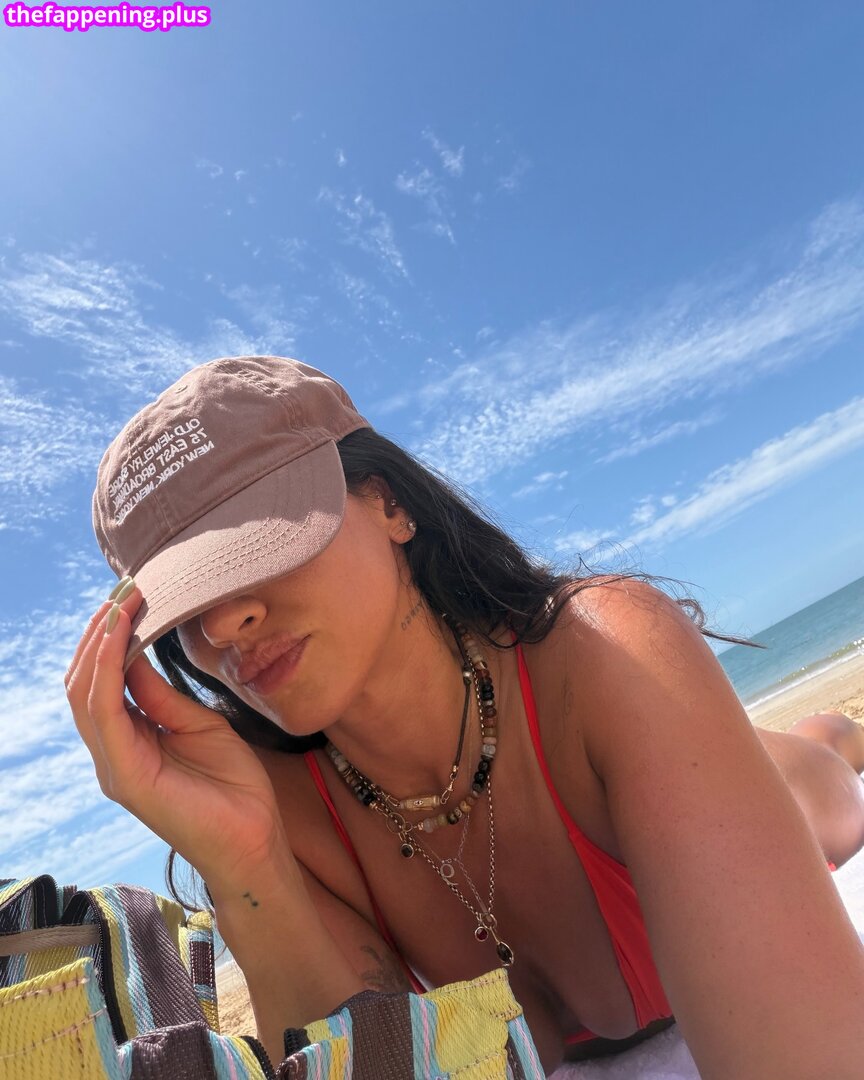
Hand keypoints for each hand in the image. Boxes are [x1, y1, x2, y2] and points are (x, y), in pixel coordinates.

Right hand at [65, 585, 297, 891]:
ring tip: (120, 603)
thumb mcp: (199, 723)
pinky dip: (107, 671)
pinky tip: (118, 639)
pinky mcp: (125, 776)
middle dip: (100, 633)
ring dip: (100, 643)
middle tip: (122, 590)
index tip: (129, 596)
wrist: (255, 837)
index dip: (110, 638)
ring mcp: (113, 766)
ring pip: (85, 694)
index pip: (101, 682)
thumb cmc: (232, 785)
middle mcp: (112, 753)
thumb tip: (136, 655)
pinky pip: (106, 713)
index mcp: (129, 741)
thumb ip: (163, 696)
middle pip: (84, 684)